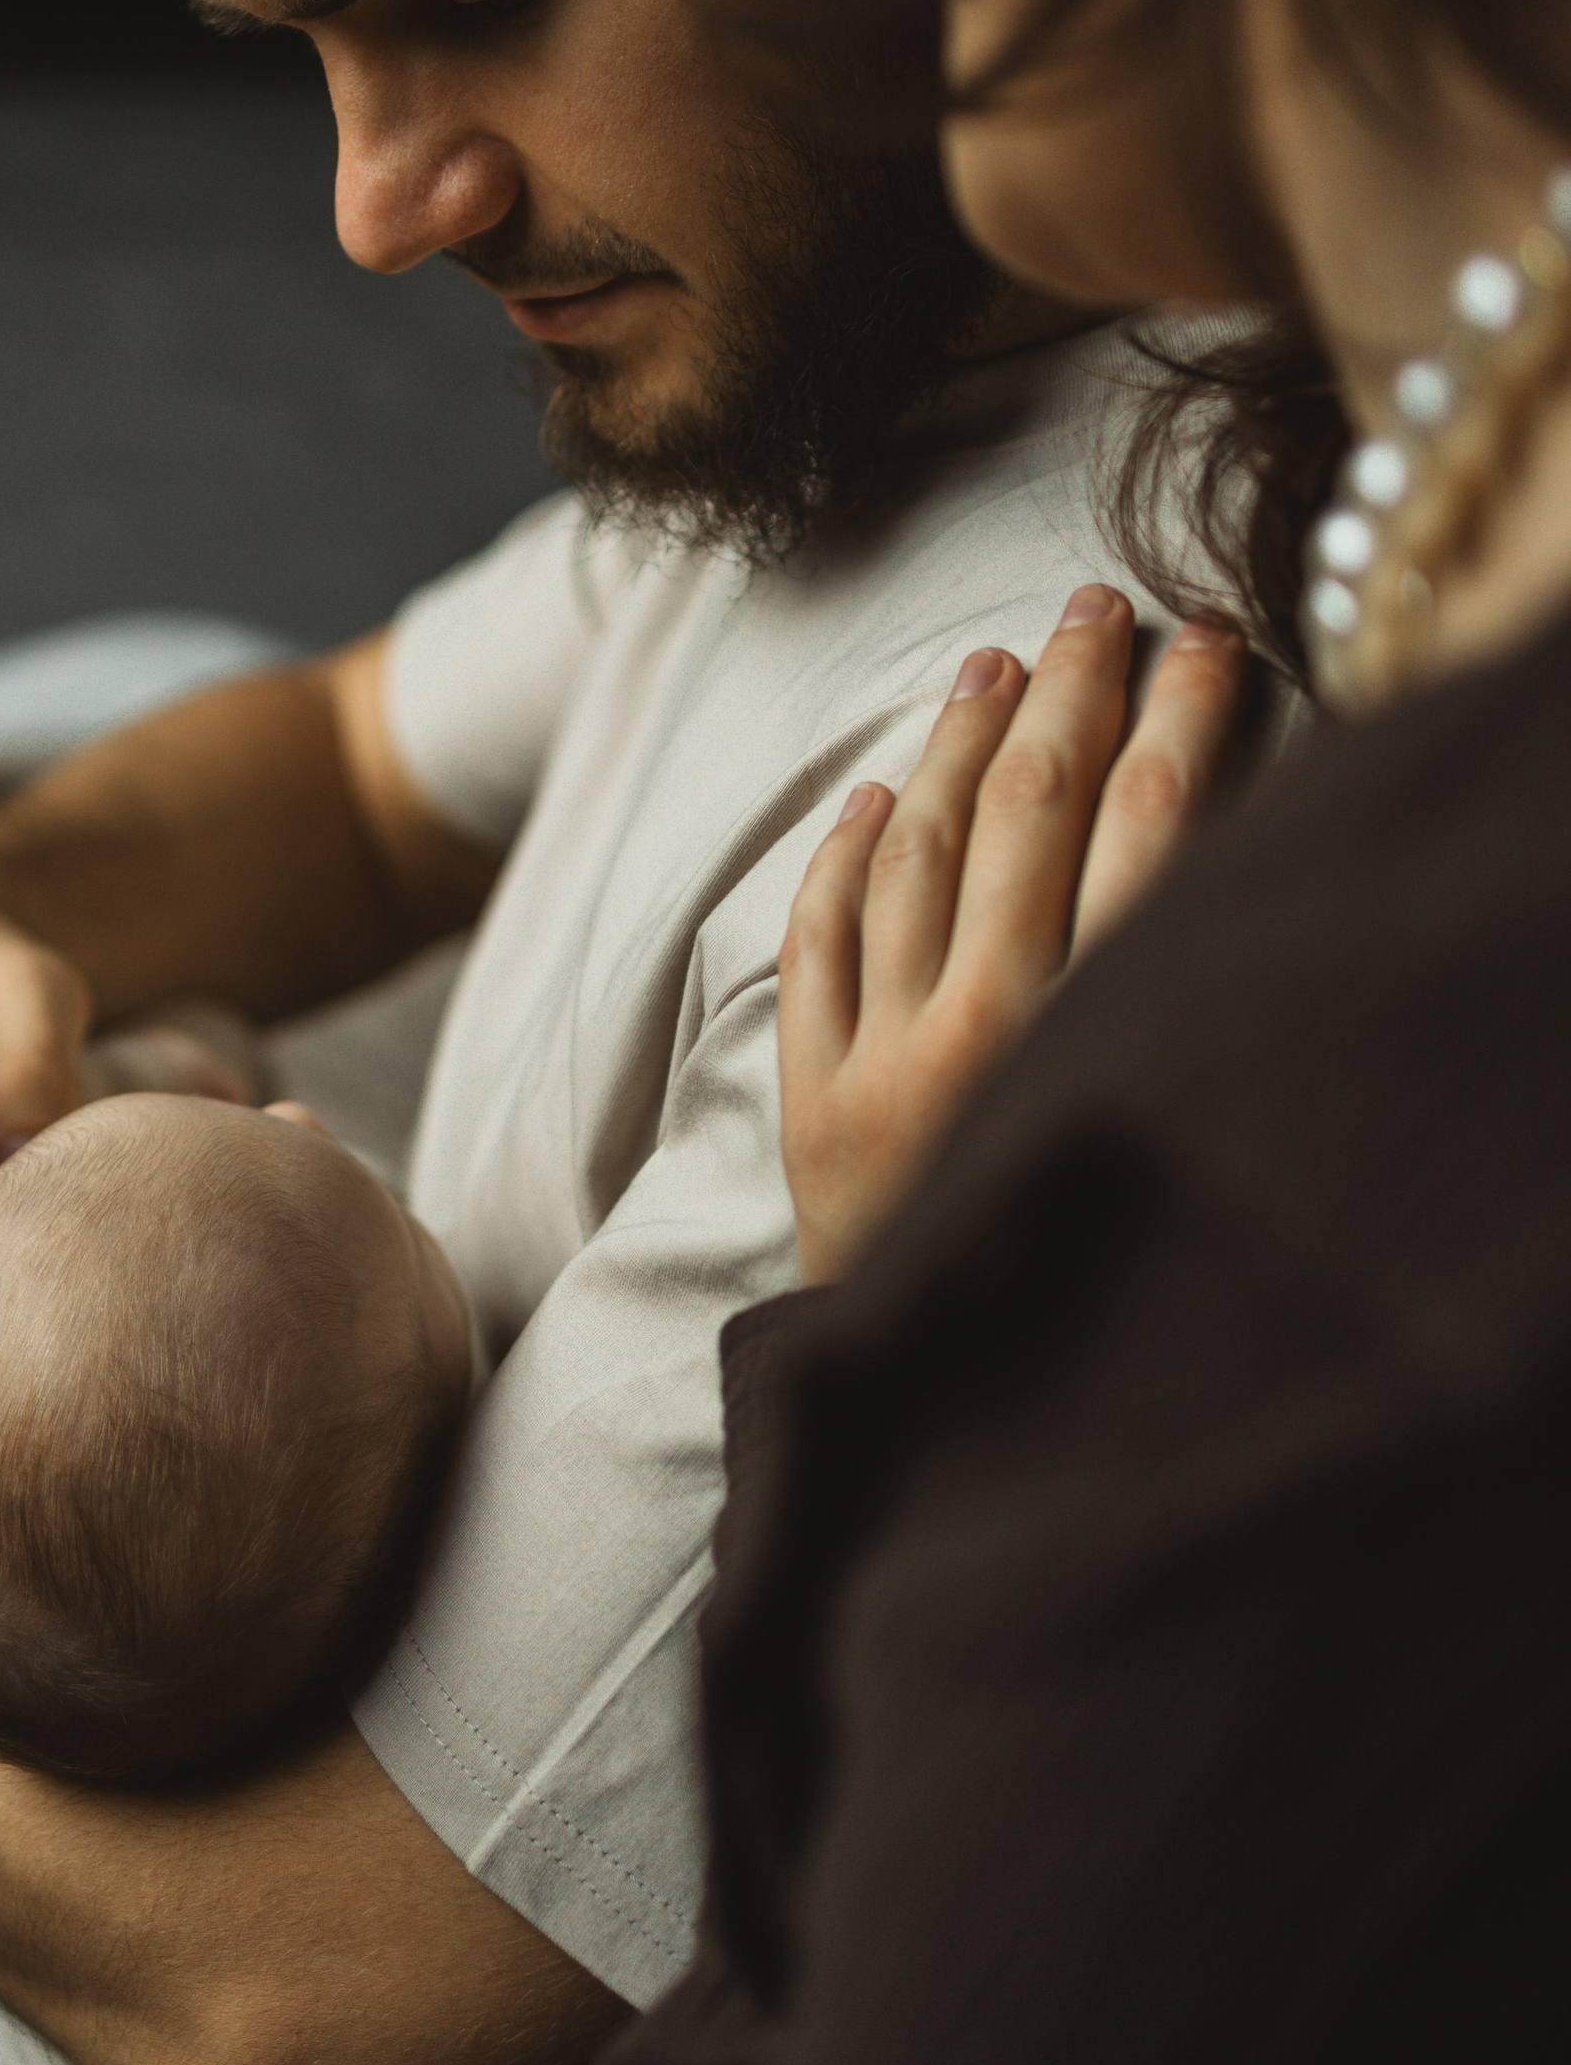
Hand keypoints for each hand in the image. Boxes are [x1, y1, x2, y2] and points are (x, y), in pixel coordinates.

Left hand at [778, 589, 1244, 1282]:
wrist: (972, 1462)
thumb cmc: (1115, 1317)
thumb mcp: (1190, 1151)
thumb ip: (1202, 1012)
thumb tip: (1251, 886)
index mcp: (1105, 1043)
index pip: (1152, 829)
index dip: (1184, 717)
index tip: (1210, 637)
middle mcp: (991, 1036)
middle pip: (1029, 813)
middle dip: (1070, 692)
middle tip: (1098, 602)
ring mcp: (885, 1070)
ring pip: (914, 855)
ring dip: (953, 742)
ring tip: (993, 659)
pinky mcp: (812, 1112)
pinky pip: (816, 951)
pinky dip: (840, 862)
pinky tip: (869, 797)